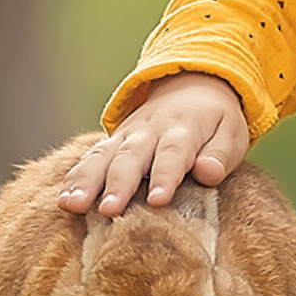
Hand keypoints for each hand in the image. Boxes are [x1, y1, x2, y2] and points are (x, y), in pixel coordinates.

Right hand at [56, 73, 251, 213]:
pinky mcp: (113, 142)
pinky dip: (76, 177)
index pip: (173, 153)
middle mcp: (150, 130)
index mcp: (184, 128)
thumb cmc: (217, 120)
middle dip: (119, 183)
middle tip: (109, 210)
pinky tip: (63, 200)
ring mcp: (127, 135)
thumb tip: (208, 173)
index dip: (165, 176)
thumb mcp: (232, 133)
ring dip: (87, 181)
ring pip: (103, 155)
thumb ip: (220, 155)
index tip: (157, 201)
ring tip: (73, 206)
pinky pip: (91, 157)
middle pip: (132, 156)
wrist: (193, 84)